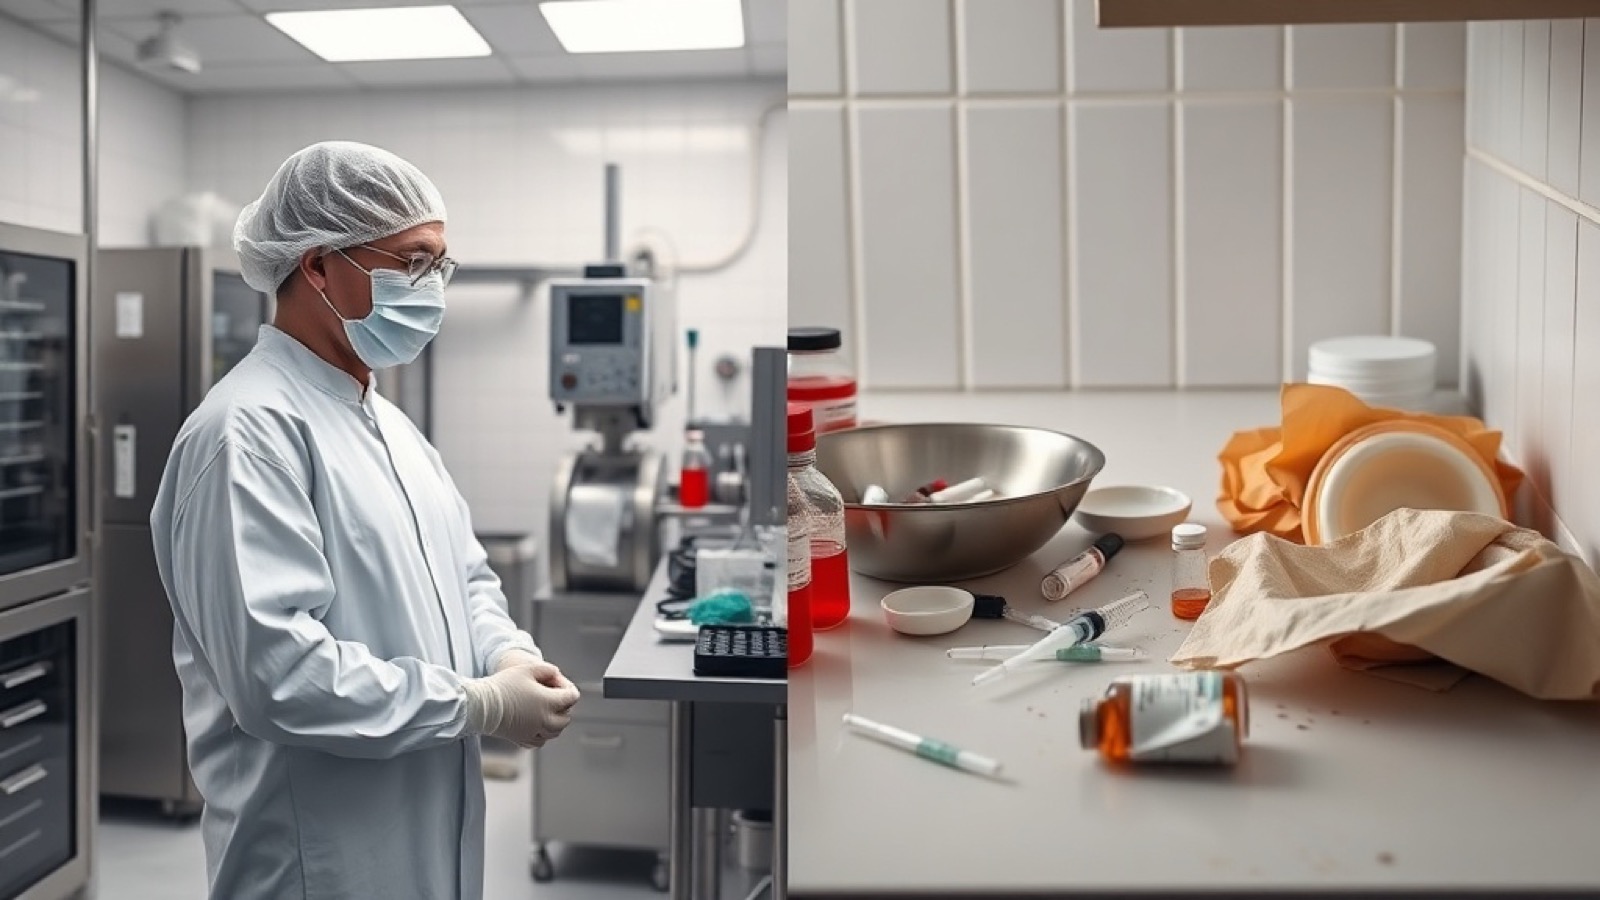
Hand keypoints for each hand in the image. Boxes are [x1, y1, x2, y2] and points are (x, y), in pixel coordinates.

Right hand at [462, 664, 580, 747]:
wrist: (481, 705)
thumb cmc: (502, 685)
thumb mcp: (527, 669)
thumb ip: (547, 669)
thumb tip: (556, 674)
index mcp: (549, 702)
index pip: (572, 697)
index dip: (567, 688)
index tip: (555, 683)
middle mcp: (544, 720)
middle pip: (566, 718)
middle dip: (564, 707)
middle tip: (553, 697)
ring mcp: (534, 732)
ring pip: (555, 732)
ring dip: (556, 722)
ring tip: (546, 711)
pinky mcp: (522, 739)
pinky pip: (540, 741)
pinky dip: (543, 735)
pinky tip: (536, 725)